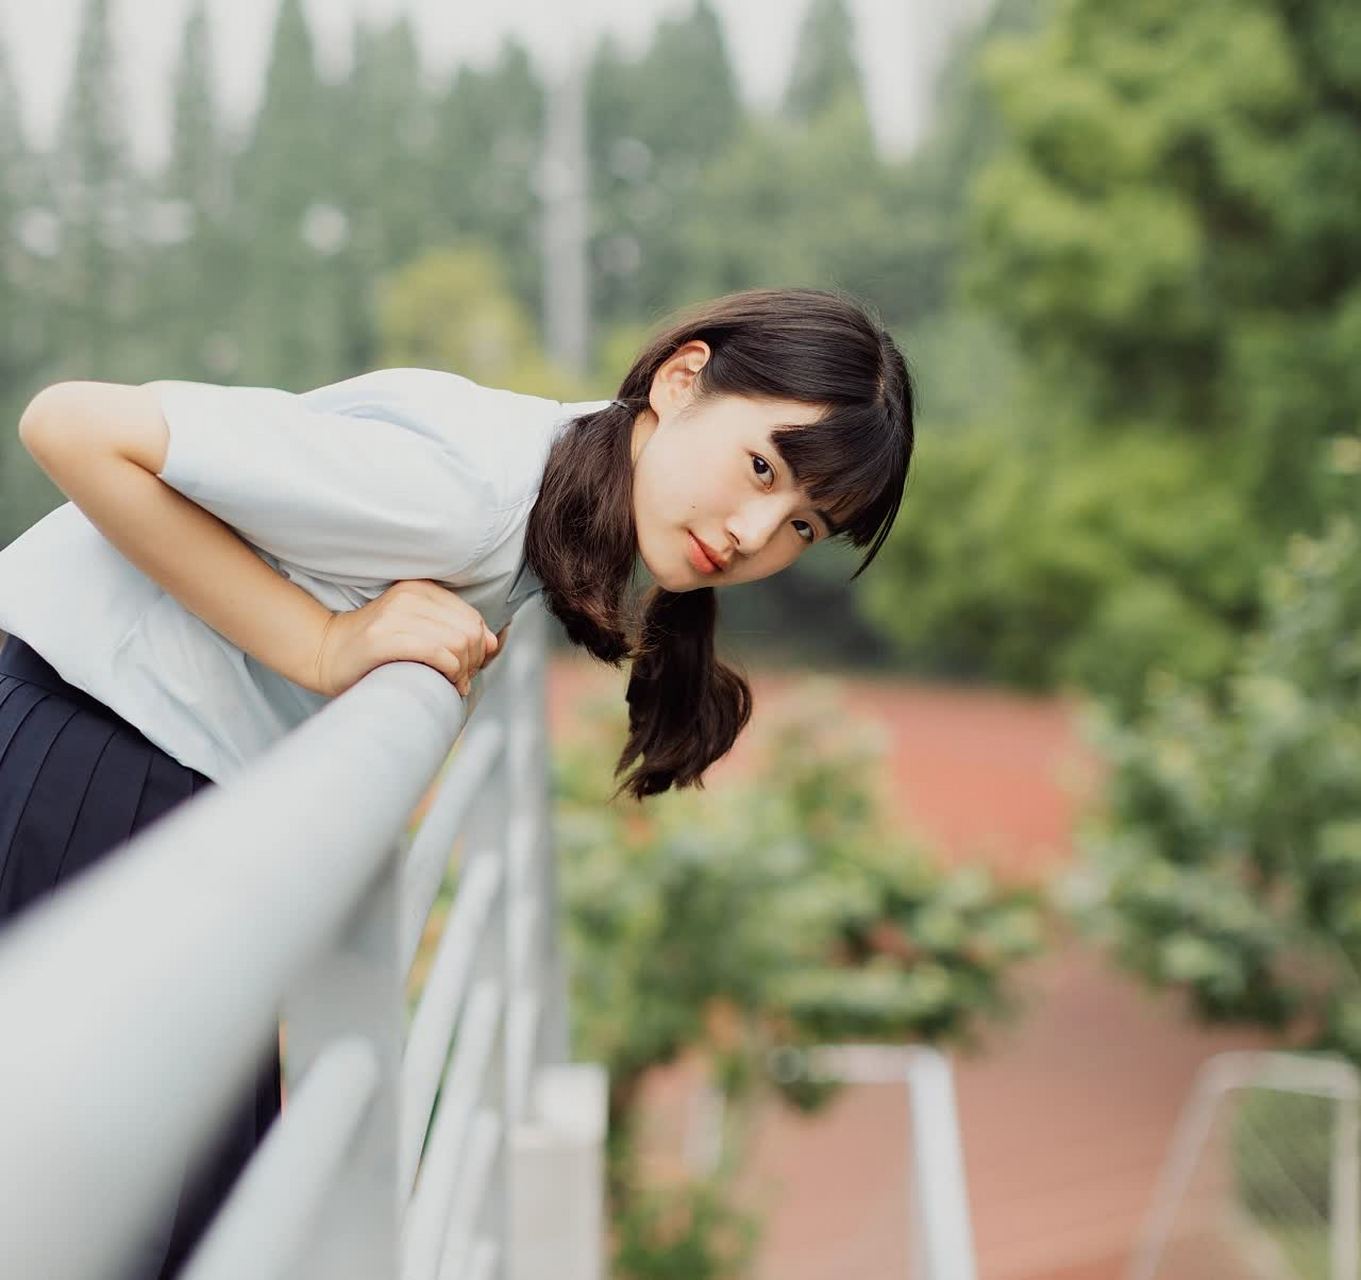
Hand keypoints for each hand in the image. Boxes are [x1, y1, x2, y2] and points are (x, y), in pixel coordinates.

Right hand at [311, 579, 500, 698]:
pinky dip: (450, 672)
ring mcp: (394, 615)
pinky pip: (436, 652)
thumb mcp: (420, 632)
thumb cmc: (378, 651)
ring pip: (457, 643)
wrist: (325, 654)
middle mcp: (410, 596)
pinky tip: (446, 683)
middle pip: (469, 631)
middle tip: (460, 680)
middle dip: (473, 662)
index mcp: (421, 589)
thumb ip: (455, 632)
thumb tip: (493, 642)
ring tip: (452, 683)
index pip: (473, 618)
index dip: (478, 648)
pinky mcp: (382, 638)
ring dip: (462, 671)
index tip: (466, 668)